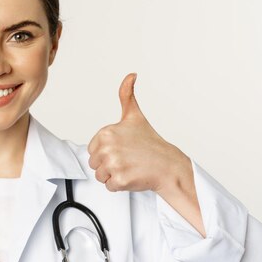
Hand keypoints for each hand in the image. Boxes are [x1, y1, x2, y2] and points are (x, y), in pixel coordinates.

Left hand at [87, 73, 188, 193]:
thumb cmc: (150, 143)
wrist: (168, 165)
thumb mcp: (135, 116)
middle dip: (109, 164)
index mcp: (106, 132)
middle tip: (127, 159)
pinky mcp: (120, 180)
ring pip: (100, 176)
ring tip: (129, 167)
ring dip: (113, 175)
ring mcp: (113, 164)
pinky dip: (119, 185)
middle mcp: (107, 148)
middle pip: (94, 163)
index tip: (123, 149)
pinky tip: (132, 176)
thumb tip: (131, 75)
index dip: (107, 151)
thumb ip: (127, 95)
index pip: (93, 149)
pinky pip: (109, 187)